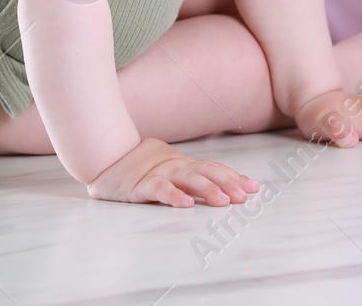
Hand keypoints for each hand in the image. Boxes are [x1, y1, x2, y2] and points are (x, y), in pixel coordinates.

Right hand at [85, 138, 259, 207]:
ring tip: (223, 201)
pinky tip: (186, 204)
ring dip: (207, 190)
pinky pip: (160, 190)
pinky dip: (174, 196)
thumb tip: (223, 191)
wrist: (107, 156)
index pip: (214, 169)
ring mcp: (159, 174)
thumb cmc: (141, 168)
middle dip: (227, 184)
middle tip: (244, 197)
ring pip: (187, 180)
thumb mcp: (169, 172)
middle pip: (206, 172)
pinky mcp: (141, 186)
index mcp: (184, 165)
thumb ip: (192, 179)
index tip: (255, 188)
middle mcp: (175, 167)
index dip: (234, 177)